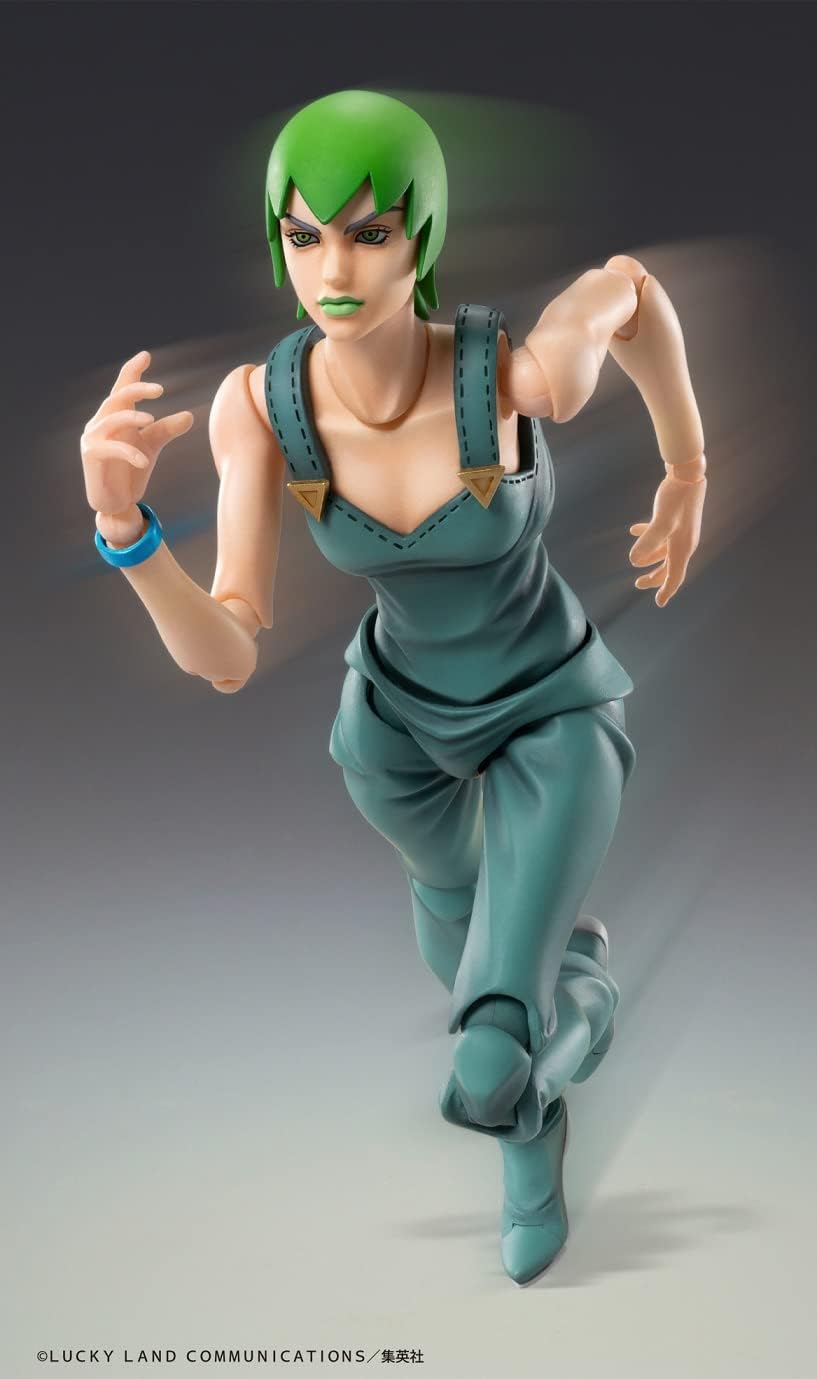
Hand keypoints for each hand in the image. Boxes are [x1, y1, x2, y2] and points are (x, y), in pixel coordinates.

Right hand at [81, 350, 193, 538]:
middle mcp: (100, 423)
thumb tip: (190, 415)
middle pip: (117, 397)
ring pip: (112, 418)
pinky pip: (112, 448)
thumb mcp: (151, 447)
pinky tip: (143, 460)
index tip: (146, 355)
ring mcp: (92, 438)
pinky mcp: (91, 455)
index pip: (122, 388)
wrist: (116, 502)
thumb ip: (166, 430)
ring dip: (132, 417)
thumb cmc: (130, 472)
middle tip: (160, 389)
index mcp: (115, 417)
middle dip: (137, 389)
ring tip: (151, 419)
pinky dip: (129, 452)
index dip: (132, 371)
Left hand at [629, 470, 705, 606]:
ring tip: (636, 561)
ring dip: (650, 558)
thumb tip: (634, 561)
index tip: (659, 603)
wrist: (687, 474)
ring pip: (665, 551)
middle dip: (654, 577)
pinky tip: (634, 531)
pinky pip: (662, 534)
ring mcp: (682, 530)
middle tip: (638, 583)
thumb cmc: (675, 498)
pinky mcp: (677, 519)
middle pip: (670, 566)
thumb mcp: (661, 521)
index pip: (675, 576)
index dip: (666, 590)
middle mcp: (684, 542)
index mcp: (683, 547)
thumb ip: (648, 541)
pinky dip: (648, 536)